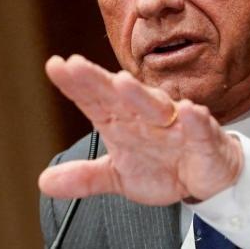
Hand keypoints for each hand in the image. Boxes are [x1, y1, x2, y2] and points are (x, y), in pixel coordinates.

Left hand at [38, 54, 242, 204]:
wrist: (205, 178)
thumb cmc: (161, 165)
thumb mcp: (117, 175)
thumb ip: (84, 177)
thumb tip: (44, 182)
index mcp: (121, 120)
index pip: (94, 99)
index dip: (74, 84)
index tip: (54, 66)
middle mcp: (145, 115)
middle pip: (118, 95)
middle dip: (97, 80)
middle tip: (75, 66)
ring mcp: (175, 124)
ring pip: (156, 106)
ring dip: (139, 94)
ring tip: (121, 82)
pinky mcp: (204, 139)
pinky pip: (200, 129)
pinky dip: (195, 121)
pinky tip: (190, 111)